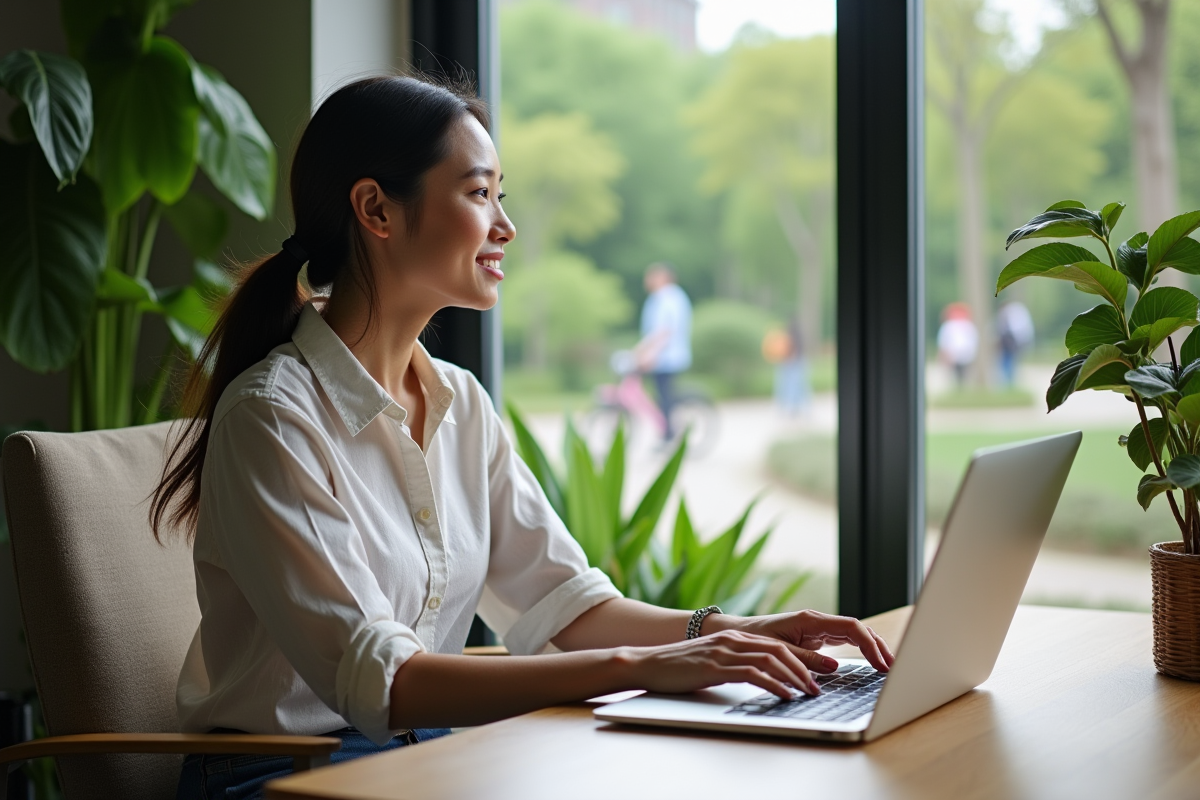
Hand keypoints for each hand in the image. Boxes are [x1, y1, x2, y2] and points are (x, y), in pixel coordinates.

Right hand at [618, 629, 838, 699]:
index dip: (802, 658)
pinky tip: (783, 695)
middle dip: (805, 667)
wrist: (648, 663)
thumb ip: (736, 665)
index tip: (820, 673)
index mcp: (735, 638)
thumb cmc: (680, 667)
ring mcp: (724, 652)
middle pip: (780, 649)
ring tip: (807, 692)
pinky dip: (773, 685)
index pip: (777, 644)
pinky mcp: (715, 666)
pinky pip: (752, 674)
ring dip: (794, 677)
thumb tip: (762, 680)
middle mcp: (733, 640)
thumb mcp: (713, 662)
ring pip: (771, 659)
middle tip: (819, 686)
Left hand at [707, 609, 895, 672]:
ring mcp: (818, 629)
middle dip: (878, 646)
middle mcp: (817, 621)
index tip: (881, 663)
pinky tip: (871, 662)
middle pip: (858, 629)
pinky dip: (861, 650)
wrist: (735, 633)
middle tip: (894, 668)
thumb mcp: (777, 651)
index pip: (851, 627)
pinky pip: (845, 641)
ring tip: (888, 667)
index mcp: (810, 620)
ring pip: (854, 634)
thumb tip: (833, 669)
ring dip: (873, 648)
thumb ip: (804, 659)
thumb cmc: (752, 639)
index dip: (870, 644)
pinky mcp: (816, 638)